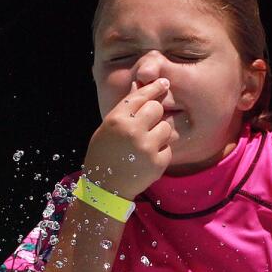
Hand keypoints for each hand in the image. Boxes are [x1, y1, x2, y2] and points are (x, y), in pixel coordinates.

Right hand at [82, 78, 179, 200]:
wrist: (105, 187)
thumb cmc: (104, 153)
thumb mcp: (108, 127)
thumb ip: (125, 108)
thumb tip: (140, 84)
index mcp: (117, 119)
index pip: (141, 96)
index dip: (154, 88)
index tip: (164, 83)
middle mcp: (132, 131)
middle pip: (157, 108)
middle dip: (154, 114)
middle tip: (146, 125)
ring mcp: (146, 147)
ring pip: (165, 128)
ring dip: (159, 134)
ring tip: (145, 144)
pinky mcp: (157, 163)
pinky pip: (168, 148)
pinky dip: (160, 152)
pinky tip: (147, 158)